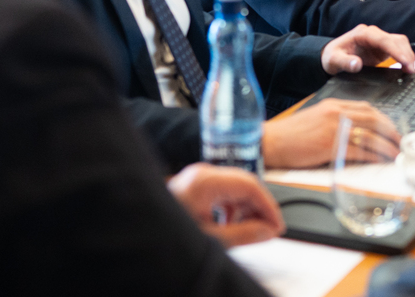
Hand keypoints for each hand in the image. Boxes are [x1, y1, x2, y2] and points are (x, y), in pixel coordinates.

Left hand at [167, 163, 283, 247]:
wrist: (138, 233)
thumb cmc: (164, 236)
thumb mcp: (211, 240)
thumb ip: (244, 234)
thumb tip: (268, 230)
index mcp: (205, 181)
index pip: (250, 185)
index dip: (269, 206)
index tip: (277, 225)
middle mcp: (201, 174)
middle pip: (244, 183)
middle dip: (259, 207)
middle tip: (269, 230)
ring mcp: (195, 178)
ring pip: (234, 188)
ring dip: (245, 209)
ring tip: (250, 231)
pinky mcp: (192, 187)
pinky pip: (221, 193)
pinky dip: (231, 208)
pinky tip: (231, 226)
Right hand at [261, 98, 400, 167]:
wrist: (271, 142)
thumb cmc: (290, 135)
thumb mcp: (315, 119)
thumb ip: (334, 122)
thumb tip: (353, 134)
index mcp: (333, 105)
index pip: (366, 107)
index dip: (383, 118)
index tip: (390, 128)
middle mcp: (336, 113)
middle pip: (373, 118)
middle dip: (389, 130)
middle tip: (399, 141)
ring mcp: (334, 128)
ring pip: (370, 134)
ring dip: (386, 145)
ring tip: (395, 153)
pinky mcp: (331, 145)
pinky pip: (359, 150)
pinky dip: (373, 155)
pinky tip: (380, 161)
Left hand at [322, 24, 414, 74]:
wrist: (332, 56)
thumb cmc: (332, 56)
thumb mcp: (333, 61)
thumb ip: (345, 63)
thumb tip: (357, 64)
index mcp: (362, 34)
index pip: (384, 40)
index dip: (396, 51)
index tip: (405, 62)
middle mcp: (373, 34)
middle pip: (396, 40)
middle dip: (406, 54)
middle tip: (411, 70)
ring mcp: (379, 40)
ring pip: (400, 43)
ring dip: (408, 55)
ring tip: (411, 70)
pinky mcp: (383, 48)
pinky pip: (398, 49)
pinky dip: (405, 57)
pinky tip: (407, 68)